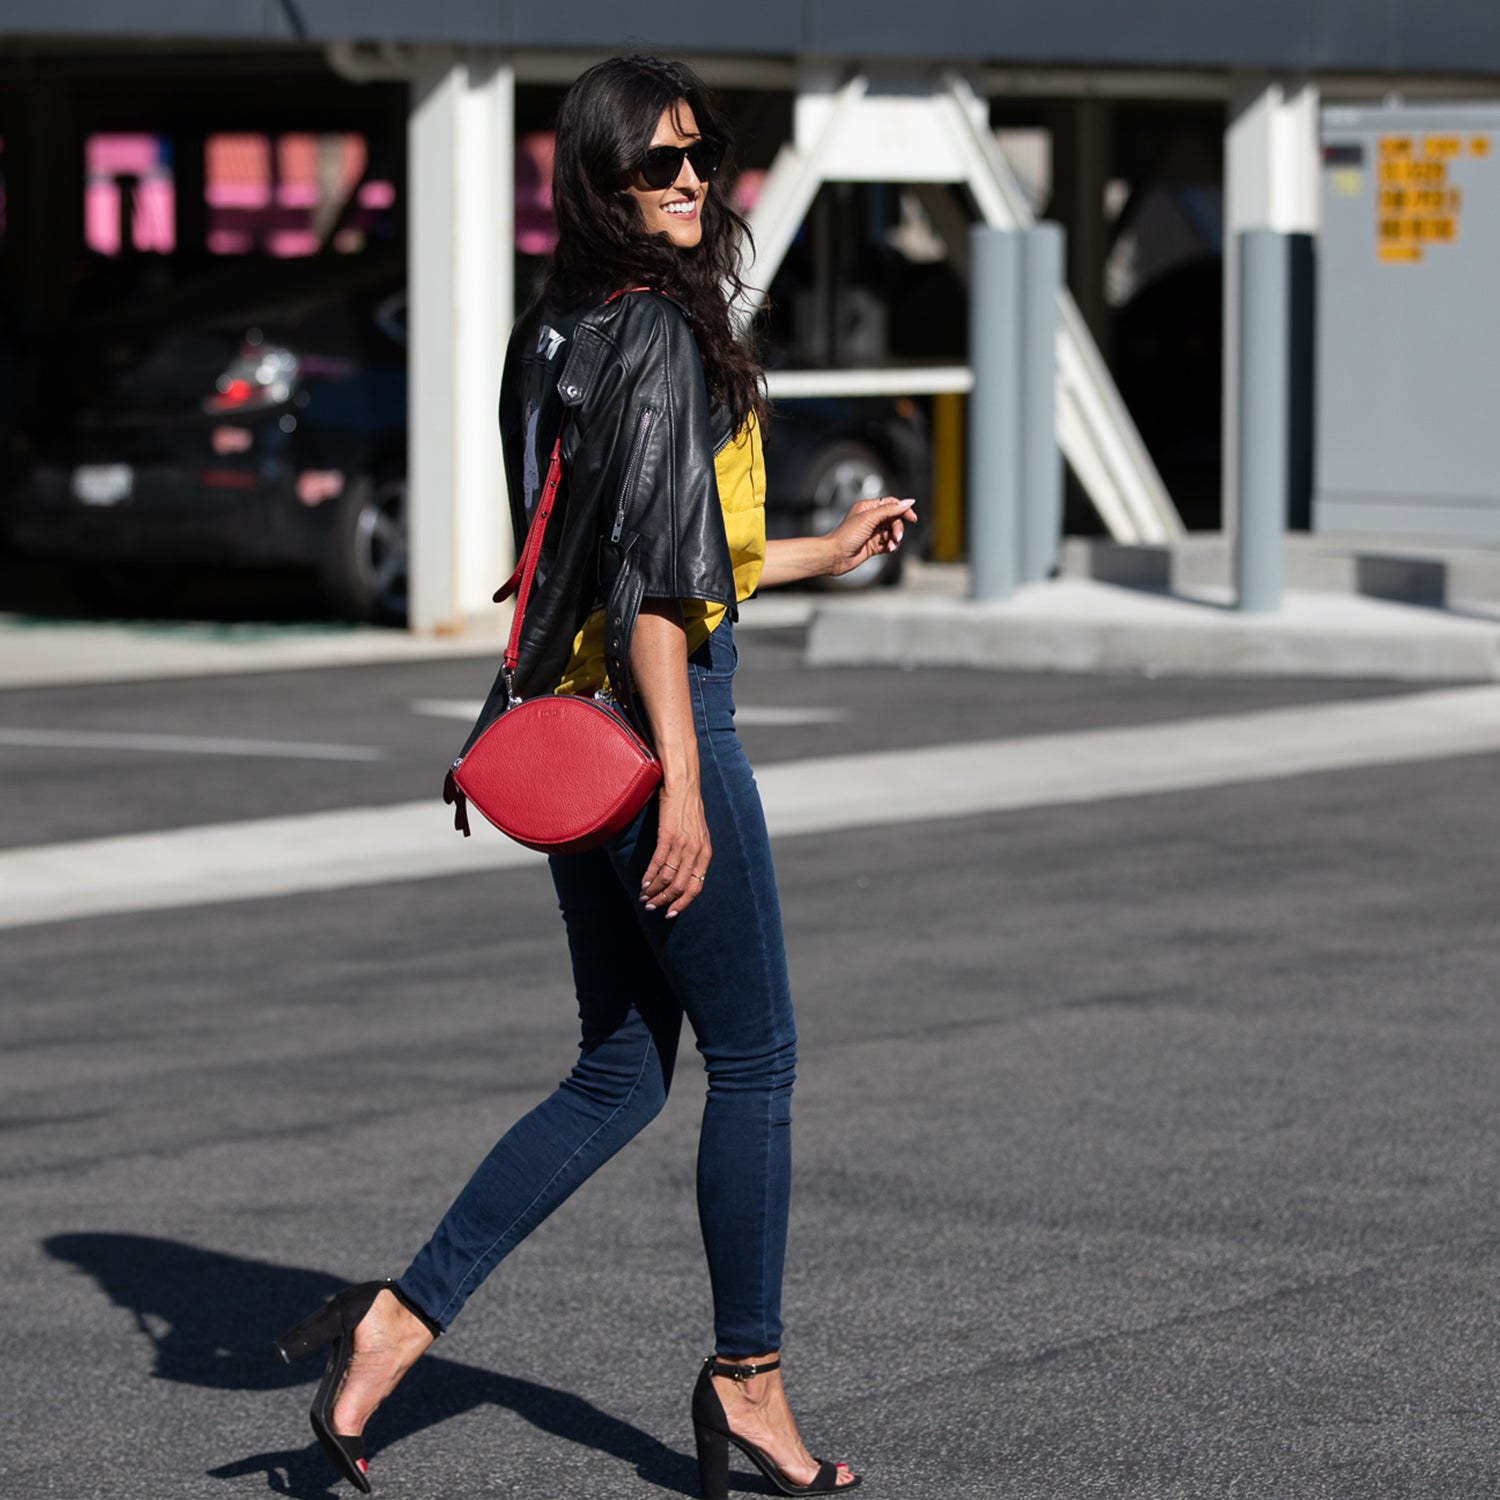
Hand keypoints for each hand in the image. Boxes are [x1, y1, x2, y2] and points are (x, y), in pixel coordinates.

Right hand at [639, 782, 711, 918]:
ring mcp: (683, 843)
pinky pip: (659, 862)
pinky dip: (649, 876)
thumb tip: (683, 872)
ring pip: (668, 878)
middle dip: (665, 901)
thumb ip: (694, 853)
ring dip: (654, 891)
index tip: (671, 913)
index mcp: (705, 853)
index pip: (696, 887)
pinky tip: (643, 883)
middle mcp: (697, 851)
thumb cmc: (688, 808)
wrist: (683, 783)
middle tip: (652, 908)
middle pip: (681, 887)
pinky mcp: (668, 834)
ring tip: (644, 898)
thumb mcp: (698, 834)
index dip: (683, 903)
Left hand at [825, 496, 916, 577]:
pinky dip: (891, 546)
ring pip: (892, 533)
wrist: (834, 556)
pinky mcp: (873, 546)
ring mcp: (872, 533)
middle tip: (897, 537)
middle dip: (898, 528)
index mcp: (868, 508)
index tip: (912, 518)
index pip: (891, 504)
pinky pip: (888, 544)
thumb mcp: (870, 518)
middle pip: (894, 520)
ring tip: (892, 545)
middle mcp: (871, 519)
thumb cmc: (847, 535)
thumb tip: (909, 502)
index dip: (903, 510)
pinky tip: (889, 549)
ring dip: (895, 539)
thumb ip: (890, 510)